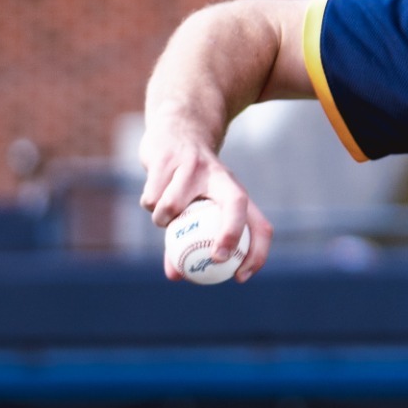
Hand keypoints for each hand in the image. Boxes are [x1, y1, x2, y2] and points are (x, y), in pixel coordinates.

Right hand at [138, 119, 272, 281]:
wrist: (177, 130)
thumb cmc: (189, 180)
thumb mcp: (192, 208)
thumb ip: (185, 241)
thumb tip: (175, 276)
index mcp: (235, 191)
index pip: (258, 224)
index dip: (257, 252)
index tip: (240, 277)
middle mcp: (220, 177)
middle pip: (236, 205)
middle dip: (230, 234)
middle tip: (215, 258)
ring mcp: (194, 166)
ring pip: (173, 208)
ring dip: (162, 219)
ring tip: (164, 211)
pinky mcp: (167, 159)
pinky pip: (152, 198)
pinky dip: (149, 204)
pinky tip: (153, 189)